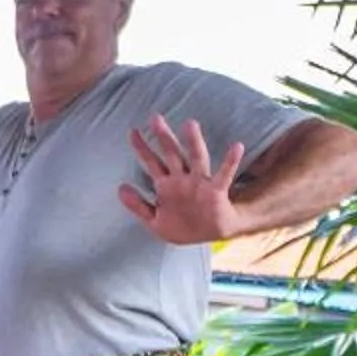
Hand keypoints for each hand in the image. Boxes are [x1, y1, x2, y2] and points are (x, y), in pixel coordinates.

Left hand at [120, 117, 246, 244]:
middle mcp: (182, 180)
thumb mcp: (154, 221)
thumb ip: (137, 205)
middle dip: (164, 137)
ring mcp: (199, 183)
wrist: (209, 237)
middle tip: (155, 118)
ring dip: (193, 142)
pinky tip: (236, 146)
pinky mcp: (216, 192)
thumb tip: (119, 188)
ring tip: (190, 124)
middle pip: (171, 154)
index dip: (142, 148)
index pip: (151, 162)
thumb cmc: (182, 227)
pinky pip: (223, 175)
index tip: (132, 131)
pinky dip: (230, 161)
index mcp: (167, 185)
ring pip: (196, 158)